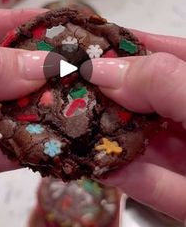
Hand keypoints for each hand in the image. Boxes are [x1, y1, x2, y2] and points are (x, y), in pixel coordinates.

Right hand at [82, 31, 185, 221]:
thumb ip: (164, 81)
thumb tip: (102, 69)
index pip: (160, 53)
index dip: (120, 44)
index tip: (80, 42)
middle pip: (144, 98)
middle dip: (104, 93)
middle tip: (61, 87)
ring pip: (144, 142)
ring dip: (106, 136)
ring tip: (66, 124)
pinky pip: (153, 184)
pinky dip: (125, 175)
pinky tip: (95, 162)